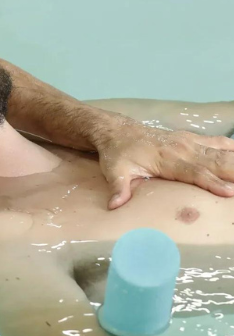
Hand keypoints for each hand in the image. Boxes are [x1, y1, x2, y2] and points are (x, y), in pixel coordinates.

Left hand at [96, 118, 233, 208]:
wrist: (117, 130)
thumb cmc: (117, 153)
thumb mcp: (114, 170)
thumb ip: (118, 187)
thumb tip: (114, 205)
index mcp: (167, 159)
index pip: (193, 172)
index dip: (211, 182)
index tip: (228, 192)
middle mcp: (181, 149)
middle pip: (213, 160)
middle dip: (232, 171)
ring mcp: (188, 142)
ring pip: (219, 151)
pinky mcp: (191, 139)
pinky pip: (217, 142)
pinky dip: (231, 148)